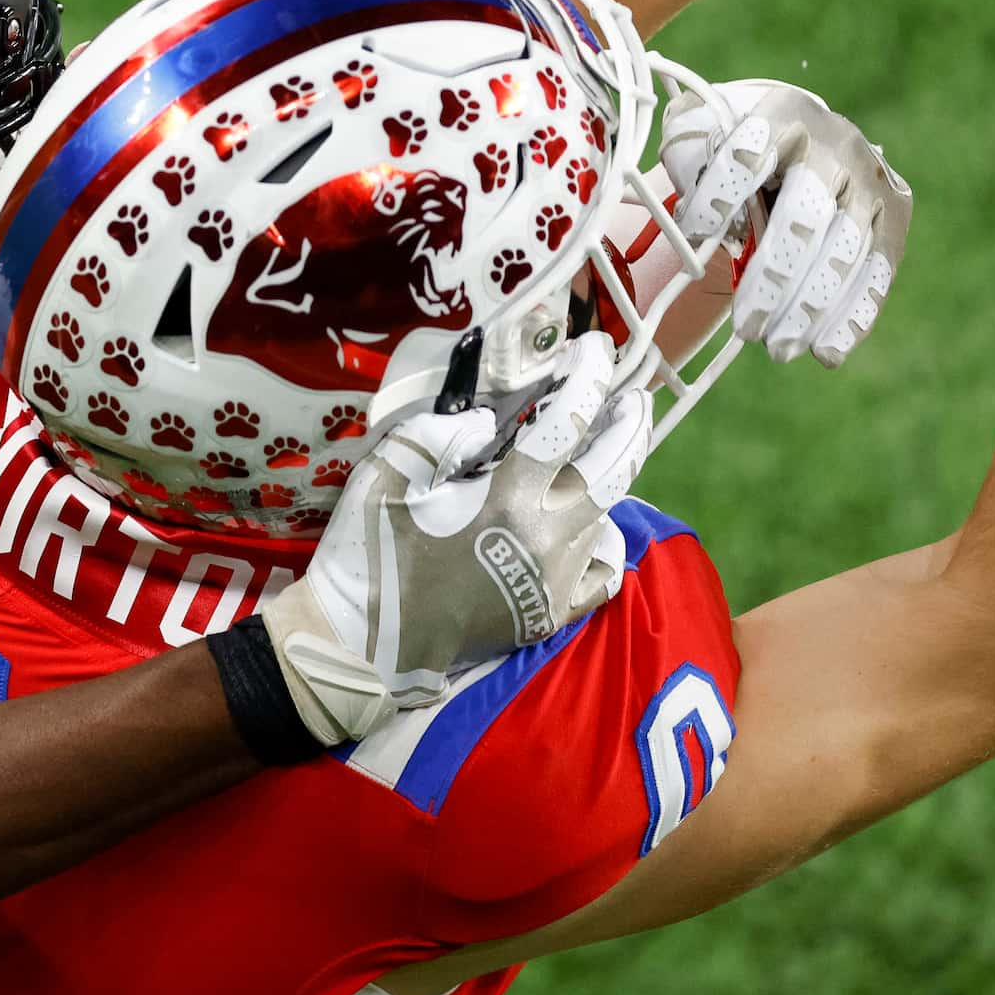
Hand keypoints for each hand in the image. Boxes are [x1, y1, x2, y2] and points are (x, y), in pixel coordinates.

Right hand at [264, 337, 642, 742]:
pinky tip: (592, 526)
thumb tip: (490, 426)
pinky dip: (604, 543)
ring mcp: (554, 581)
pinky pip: (601, 575)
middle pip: (613, 468)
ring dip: (611, 475)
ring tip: (606, 447)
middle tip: (631, 395)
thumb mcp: (387, 473)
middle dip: (628, 423)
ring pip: (606, 514)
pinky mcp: (550, 615)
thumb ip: (438, 434)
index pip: (568, 423)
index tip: (597, 348)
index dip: (588, 378)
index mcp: (507, 498)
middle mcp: (546, 538)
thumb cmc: (369, 554)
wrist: (363, 646)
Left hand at [658, 81, 908, 367]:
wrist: (799, 136)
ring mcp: (871, 179)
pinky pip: (878, 270)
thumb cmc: (736, 143)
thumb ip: (686, 157)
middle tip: (745, 328)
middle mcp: (835, 141)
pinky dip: (855, 316)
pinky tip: (828, 353)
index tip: (695, 235)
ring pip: (846, 251)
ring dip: (812, 307)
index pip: (751, 151)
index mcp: (781, 114)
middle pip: (806, 215)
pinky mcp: (894, 214)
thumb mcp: (703, 132)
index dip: (722, 192)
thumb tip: (696, 218)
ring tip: (779, 349)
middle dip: (775, 277)